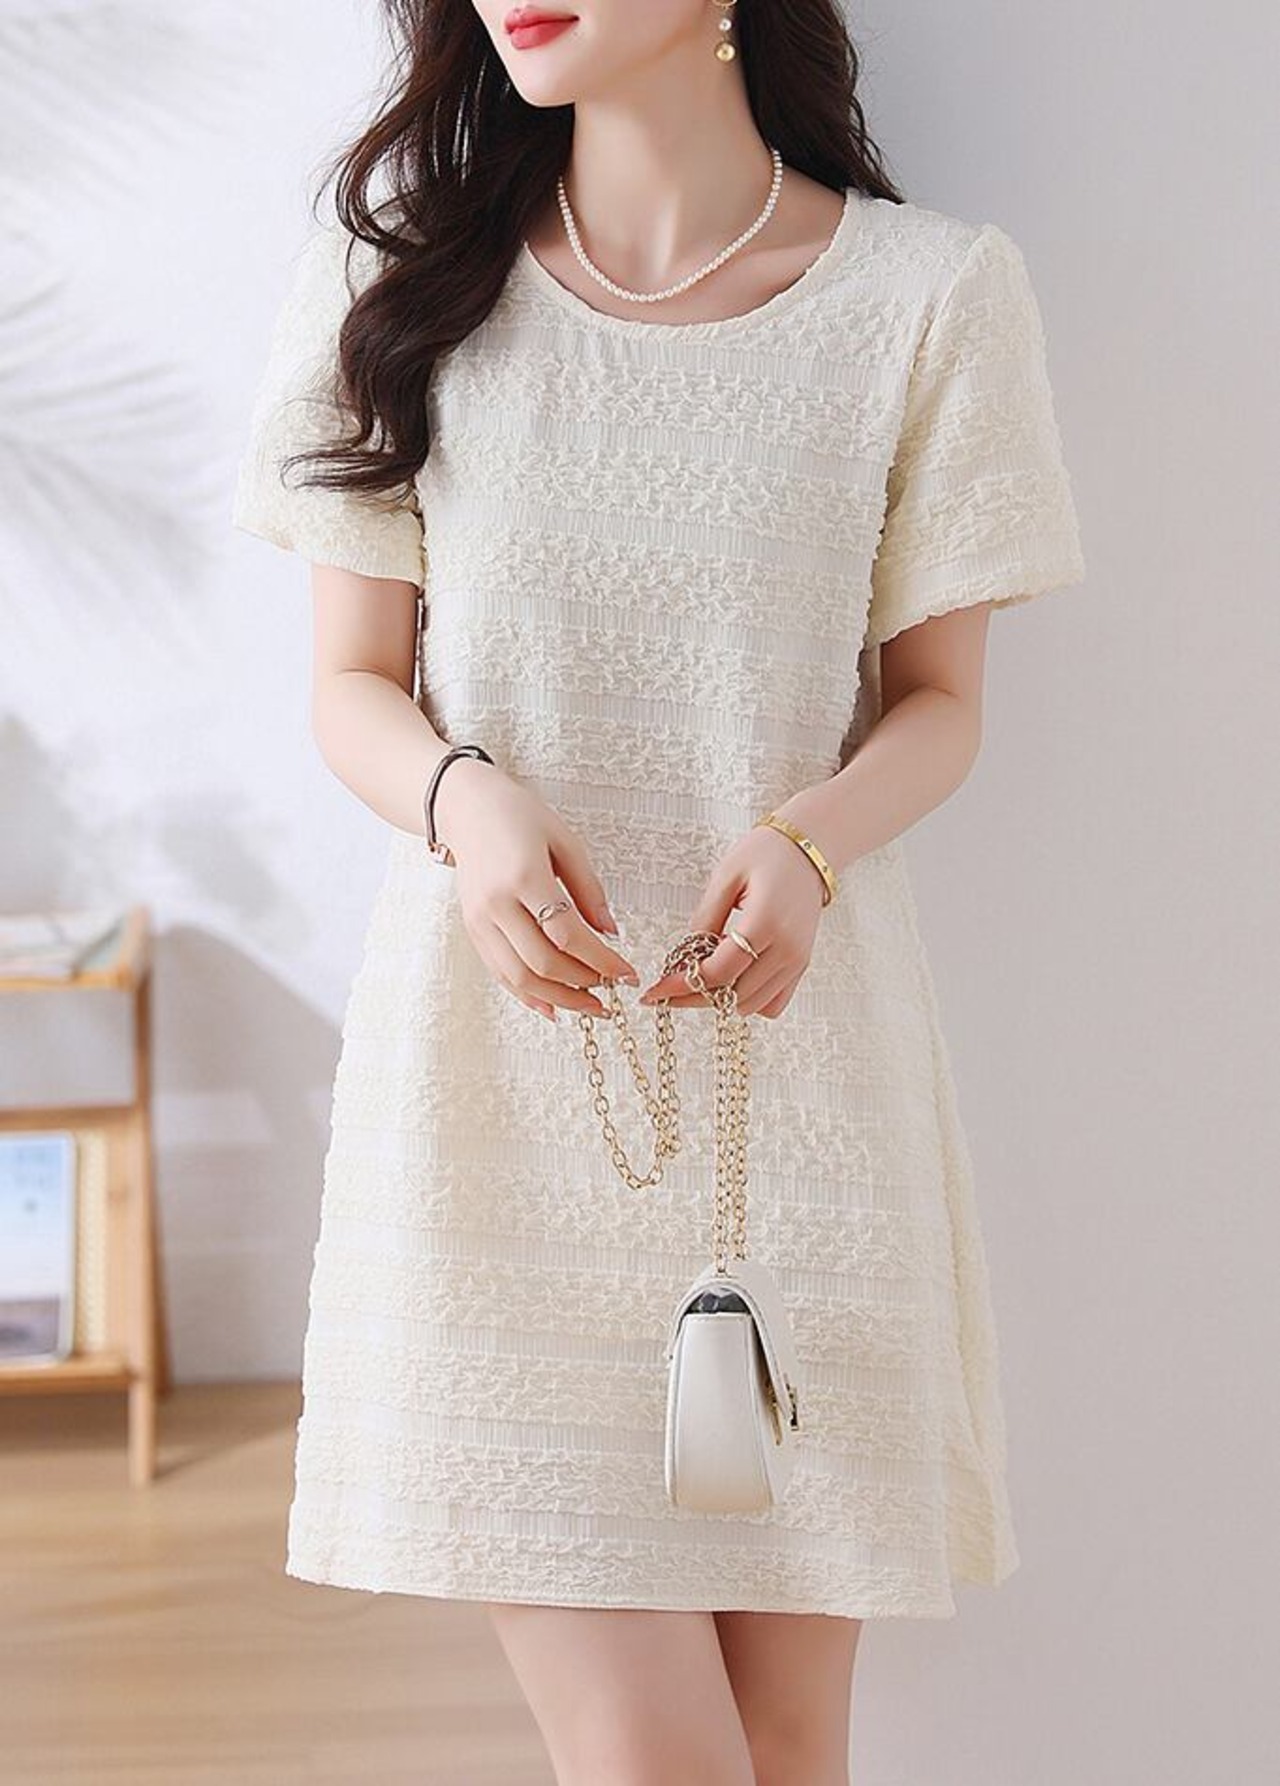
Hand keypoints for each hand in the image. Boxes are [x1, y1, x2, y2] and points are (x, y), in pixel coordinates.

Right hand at [434, 757, 638, 1021]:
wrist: (467, 809)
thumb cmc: (519, 817)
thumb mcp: (565, 841)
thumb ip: (588, 889)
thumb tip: (611, 933)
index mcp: (523, 877)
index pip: (567, 934)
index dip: (601, 960)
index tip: (626, 973)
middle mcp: (496, 903)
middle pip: (542, 961)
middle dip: (583, 983)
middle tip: (612, 990)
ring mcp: (479, 920)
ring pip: (519, 976)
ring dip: (558, 998)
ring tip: (590, 1006)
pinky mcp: (473, 930)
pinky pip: (500, 973)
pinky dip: (528, 995)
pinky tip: (554, 1006)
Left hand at [635, 817, 826, 1018]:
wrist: (810, 849)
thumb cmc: (768, 854)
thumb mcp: (726, 877)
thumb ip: (705, 919)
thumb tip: (684, 958)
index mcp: (766, 923)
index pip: (719, 972)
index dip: (683, 985)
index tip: (656, 991)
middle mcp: (787, 949)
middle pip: (734, 996)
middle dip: (696, 996)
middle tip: (671, 986)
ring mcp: (797, 961)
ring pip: (752, 1005)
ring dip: (723, 998)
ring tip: (703, 973)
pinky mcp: (802, 965)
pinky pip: (773, 1003)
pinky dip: (749, 999)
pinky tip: (733, 976)